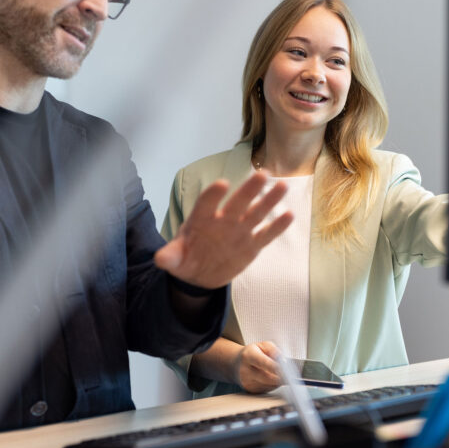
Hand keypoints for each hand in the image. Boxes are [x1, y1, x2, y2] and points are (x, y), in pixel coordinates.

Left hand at [154, 171, 292, 288]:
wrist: (200, 273)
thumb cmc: (186, 258)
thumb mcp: (175, 259)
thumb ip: (170, 257)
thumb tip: (159, 260)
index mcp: (201, 219)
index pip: (207, 203)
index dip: (213, 195)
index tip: (222, 185)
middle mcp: (223, 220)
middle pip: (237, 202)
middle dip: (249, 189)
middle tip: (262, 174)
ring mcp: (239, 231)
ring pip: (256, 213)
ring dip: (268, 200)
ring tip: (282, 186)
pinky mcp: (251, 245)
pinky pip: (265, 235)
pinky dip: (277, 226)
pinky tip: (289, 215)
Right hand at [236, 341, 281, 393]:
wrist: (236, 364)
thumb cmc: (252, 354)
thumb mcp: (262, 345)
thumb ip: (274, 351)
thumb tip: (283, 361)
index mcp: (248, 356)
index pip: (264, 363)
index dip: (276, 367)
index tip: (286, 369)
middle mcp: (245, 371)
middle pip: (268, 378)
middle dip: (281, 376)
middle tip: (289, 373)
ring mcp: (247, 383)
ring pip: (270, 385)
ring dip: (278, 380)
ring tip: (276, 372)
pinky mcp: (251, 391)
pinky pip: (268, 389)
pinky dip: (273, 384)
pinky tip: (271, 377)